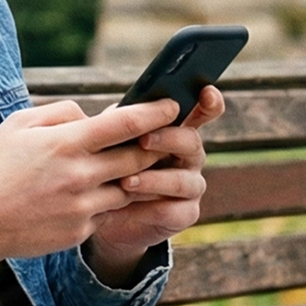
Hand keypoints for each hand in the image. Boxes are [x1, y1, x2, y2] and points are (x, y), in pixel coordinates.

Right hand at [0, 97, 180, 273]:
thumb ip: (60, 112)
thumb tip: (93, 116)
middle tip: (166, 135)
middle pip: (139, 156)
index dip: (155, 112)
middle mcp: (80, 175)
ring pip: (130, 187)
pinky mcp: (80, 231)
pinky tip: (102, 192)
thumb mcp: (18, 124)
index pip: (125, 123)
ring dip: (137, 175)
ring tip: (137, 164)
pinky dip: (111, 200)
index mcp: (65, 143)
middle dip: (157, 144)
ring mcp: (82, 207)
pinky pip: (109, 211)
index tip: (171, 105)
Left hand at [83, 84, 225, 285]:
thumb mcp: (108, 141)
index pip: (202, 111)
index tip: (206, 92)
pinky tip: (125, 208)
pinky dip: (149, 209)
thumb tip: (95, 111)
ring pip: (183, 181)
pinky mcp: (184, 214)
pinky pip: (175, 211)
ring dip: (155, 180)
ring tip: (126, 181)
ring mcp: (190, 186)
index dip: (209, 101)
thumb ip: (112, 124)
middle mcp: (189, 156)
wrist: (104, 212)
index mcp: (176, 130)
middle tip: (143, 140)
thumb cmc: (109, 166)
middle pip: (192, 142)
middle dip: (169, 139)